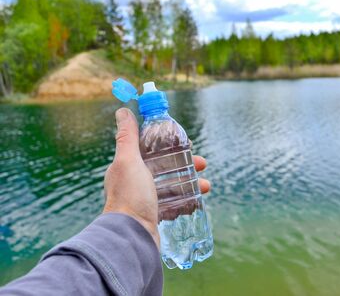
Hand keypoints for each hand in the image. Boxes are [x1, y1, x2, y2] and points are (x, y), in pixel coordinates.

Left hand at [103, 108, 210, 248]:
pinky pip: (175, 203)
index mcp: (128, 168)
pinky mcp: (155, 215)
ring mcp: (146, 200)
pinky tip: (198, 199)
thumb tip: (122, 110)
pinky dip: (188, 199)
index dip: (170, 145)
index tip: (186, 144)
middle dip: (187, 164)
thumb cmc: (130, 196)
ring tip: (207, 185)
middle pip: (166, 168)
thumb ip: (127, 137)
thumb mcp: (128, 161)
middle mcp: (135, 183)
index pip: (151, 150)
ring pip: (173, 185)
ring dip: (192, 182)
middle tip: (203, 164)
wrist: (132, 237)